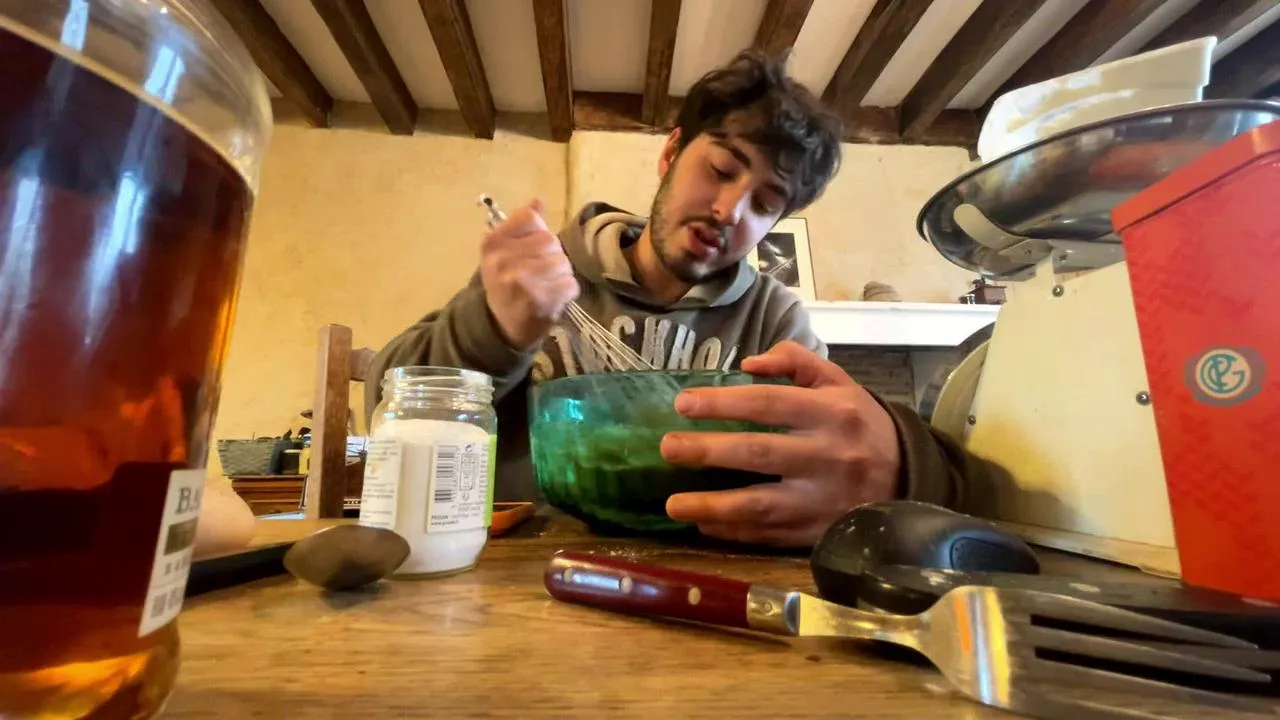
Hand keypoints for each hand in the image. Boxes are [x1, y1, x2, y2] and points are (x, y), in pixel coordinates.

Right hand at [480, 199, 578, 349]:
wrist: (501, 327)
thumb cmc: (506, 285)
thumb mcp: (505, 252)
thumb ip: (522, 226)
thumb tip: (538, 201)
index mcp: (492, 242)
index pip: (529, 217)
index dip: (537, 232)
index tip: (530, 249)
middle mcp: (502, 259)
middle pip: (550, 240)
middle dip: (552, 256)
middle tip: (540, 274)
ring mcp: (520, 280)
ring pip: (562, 262)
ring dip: (562, 275)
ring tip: (547, 286)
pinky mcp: (539, 299)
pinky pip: (570, 284)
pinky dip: (568, 292)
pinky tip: (553, 298)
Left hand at [659, 341, 901, 545]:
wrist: (910, 479)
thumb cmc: (862, 425)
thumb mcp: (841, 383)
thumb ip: (797, 362)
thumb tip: (747, 364)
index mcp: (832, 412)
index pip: (770, 403)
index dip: (724, 403)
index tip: (683, 404)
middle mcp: (828, 455)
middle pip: (760, 453)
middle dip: (709, 451)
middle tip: (667, 448)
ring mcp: (823, 499)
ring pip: (761, 504)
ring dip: (713, 505)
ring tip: (672, 503)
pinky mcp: (820, 532)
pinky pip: (770, 535)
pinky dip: (734, 532)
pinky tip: (703, 523)